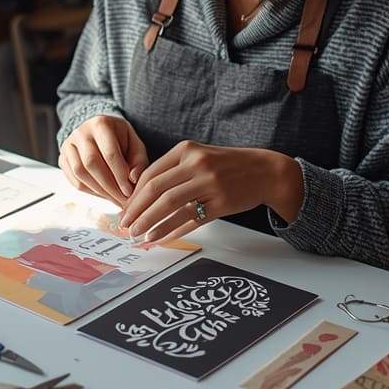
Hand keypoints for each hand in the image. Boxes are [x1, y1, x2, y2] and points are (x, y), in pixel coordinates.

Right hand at [58, 115, 148, 206]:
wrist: (98, 130)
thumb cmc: (120, 139)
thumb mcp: (135, 145)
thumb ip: (138, 162)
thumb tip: (132, 180)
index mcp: (101, 124)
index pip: (110, 153)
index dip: (120, 175)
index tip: (129, 191)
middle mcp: (81, 132)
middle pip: (92, 163)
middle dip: (109, 186)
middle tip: (122, 200)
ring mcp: (68, 145)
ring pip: (80, 173)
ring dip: (99, 191)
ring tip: (114, 199)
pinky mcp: (62, 158)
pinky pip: (74, 180)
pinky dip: (90, 191)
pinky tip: (103, 195)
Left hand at [119, 141, 302, 246]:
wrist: (264, 171)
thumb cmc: (228, 166)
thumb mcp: (199, 158)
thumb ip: (173, 171)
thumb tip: (141, 196)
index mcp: (186, 151)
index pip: (150, 174)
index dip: (134, 195)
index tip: (124, 210)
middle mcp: (197, 165)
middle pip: (156, 190)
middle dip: (136, 211)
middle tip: (125, 225)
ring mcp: (210, 184)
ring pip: (170, 206)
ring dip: (150, 223)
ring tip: (138, 235)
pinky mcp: (221, 203)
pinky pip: (190, 220)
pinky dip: (171, 231)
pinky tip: (159, 238)